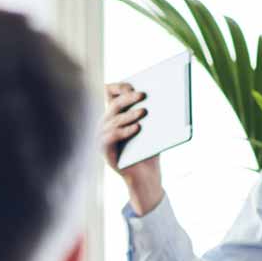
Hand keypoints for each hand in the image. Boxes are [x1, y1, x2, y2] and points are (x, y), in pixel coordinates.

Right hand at [99, 83, 163, 213]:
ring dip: (129, 114)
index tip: (134, 85)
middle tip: (143, 95)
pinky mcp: (103, 150)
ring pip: (113, 119)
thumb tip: (160, 95)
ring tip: (144, 112)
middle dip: (128, 97)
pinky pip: (112, 137)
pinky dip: (125, 131)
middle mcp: (105, 123)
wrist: (145, 175)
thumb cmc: (148, 149)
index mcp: (114, 114)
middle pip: (113, 104)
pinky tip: (137, 128)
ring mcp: (101, 136)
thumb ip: (149, 112)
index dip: (120, 86)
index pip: (110, 92)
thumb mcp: (150, 127)